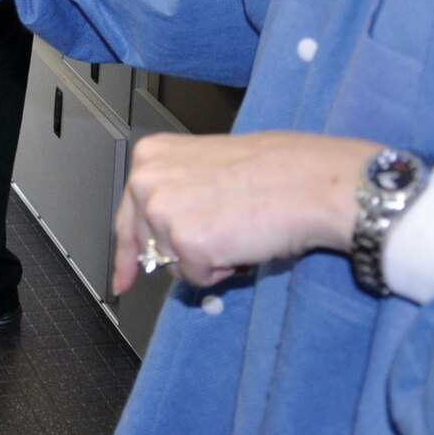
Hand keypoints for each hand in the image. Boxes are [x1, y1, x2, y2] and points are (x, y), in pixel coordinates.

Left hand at [112, 131, 378, 294]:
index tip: (123, 278)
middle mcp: (147, 180)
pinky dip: (221, 271)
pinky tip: (241, 242)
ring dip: (206, 260)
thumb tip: (158, 235)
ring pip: (173, 265)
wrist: (310, 183)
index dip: (128, 254)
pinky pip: (196, 278)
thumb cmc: (274, 172)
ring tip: (237, 228)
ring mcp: (162, 211)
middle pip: (150, 246)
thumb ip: (176, 192)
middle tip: (222, 235)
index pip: (127, 217)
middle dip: (182, 254)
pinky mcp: (186, 241)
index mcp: (151, 156)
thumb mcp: (206, 168)